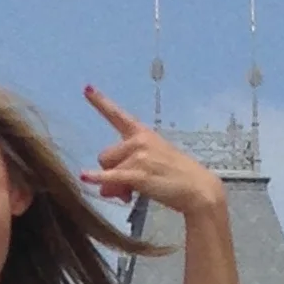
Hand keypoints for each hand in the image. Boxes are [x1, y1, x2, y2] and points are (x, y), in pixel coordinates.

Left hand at [80, 86, 231, 230]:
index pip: (118, 115)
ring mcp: (139, 156)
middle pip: (105, 155)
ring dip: (114, 186)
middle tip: (126, 188)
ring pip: (107, 169)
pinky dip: (97, 179)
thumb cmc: (175, 177)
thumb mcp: (151, 165)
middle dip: (110, 172)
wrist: (198, 189)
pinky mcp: (139, 173)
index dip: (101, 102)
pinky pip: (110, 177)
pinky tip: (84, 178)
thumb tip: (104, 189)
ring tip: (130, 195)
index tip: (87, 88)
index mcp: (143, 134)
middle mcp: (139, 141)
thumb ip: (126, 171)